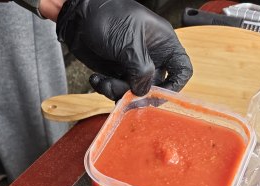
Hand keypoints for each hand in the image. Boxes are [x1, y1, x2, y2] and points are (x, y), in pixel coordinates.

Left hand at [56, 0, 191, 100]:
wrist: (77, 17)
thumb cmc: (106, 17)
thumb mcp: (128, 43)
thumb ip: (141, 70)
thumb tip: (144, 91)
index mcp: (163, 43)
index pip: (182, 69)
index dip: (175, 85)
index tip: (157, 95)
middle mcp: (151, 56)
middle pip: (156, 87)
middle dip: (137, 93)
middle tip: (121, 91)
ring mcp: (133, 66)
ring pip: (135, 92)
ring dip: (117, 92)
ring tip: (104, 81)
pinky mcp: (117, 73)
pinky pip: (117, 91)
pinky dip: (106, 89)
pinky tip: (96, 79)